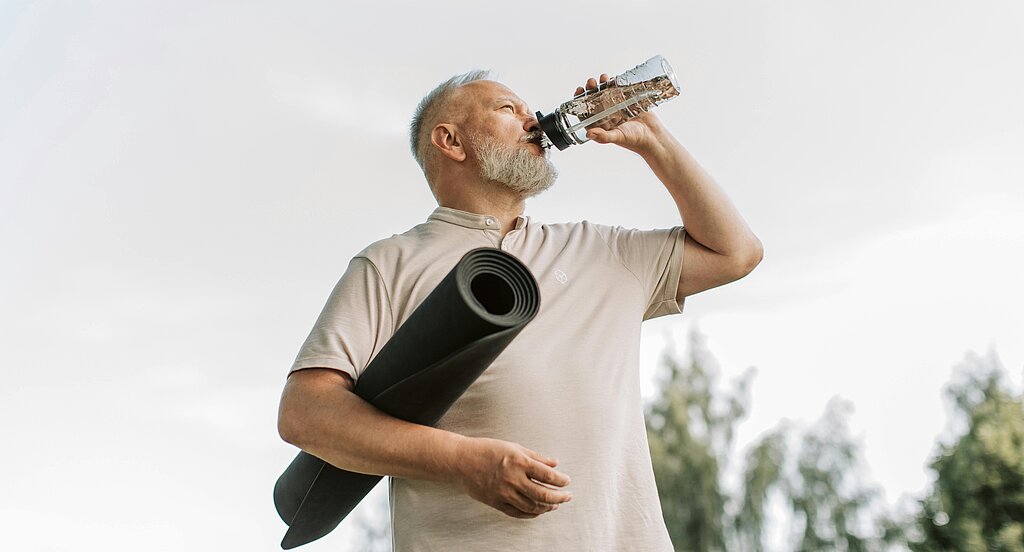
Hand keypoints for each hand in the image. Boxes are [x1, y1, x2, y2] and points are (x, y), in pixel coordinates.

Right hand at [454, 436, 571, 518]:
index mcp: (520, 462)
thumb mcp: (514, 447)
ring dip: (546, 507)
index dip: (561, 481)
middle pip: (543, 495)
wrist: (462, 461)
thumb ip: (536, 457)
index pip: (548, 476)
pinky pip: (517, 513)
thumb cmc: (487, 450)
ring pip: (532, 507)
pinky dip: (530, 514)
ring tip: (554, 505)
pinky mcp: (496, 502)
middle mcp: (514, 479)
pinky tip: (537, 511)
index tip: (567, 481)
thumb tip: (554, 464)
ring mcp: (504, 493)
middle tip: (567, 496)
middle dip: (559, 497)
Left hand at [574, 74, 665, 154]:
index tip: (579, 91)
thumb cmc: (635, 140)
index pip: (586, 112)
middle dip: (591, 90)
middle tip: (591, 82)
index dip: (580, 102)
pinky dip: (614, 84)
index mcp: (600, 125)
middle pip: (594, 100)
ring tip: (603, 77)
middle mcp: (606, 116)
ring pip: (605, 93)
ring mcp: (616, 108)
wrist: (654, 135)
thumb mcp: (618, 137)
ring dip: (602, 85)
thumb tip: (589, 134)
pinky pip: (618, 90)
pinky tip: (613, 79)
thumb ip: (603, 136)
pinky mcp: (626, 101)